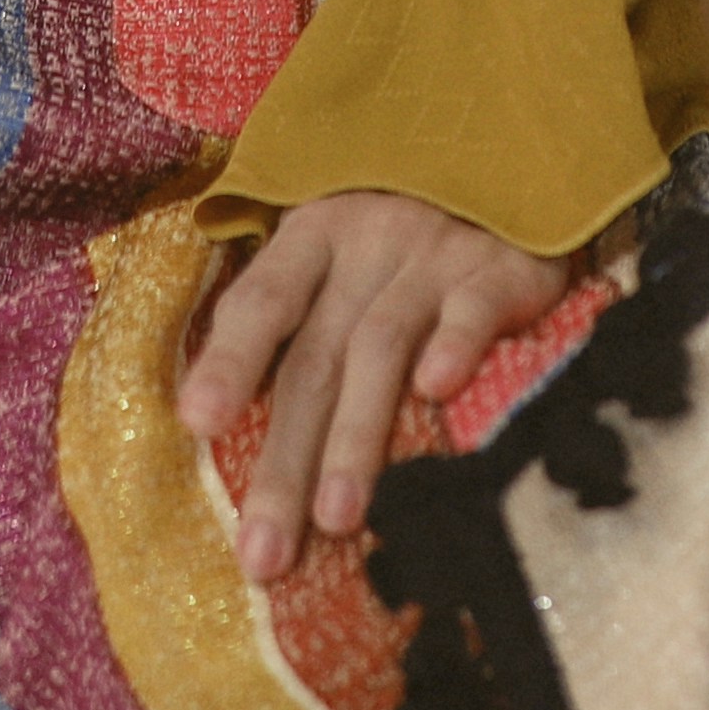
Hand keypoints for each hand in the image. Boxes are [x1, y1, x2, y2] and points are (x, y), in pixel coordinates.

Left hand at [173, 189, 573, 584]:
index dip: (229, 360)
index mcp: (315, 236)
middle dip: (286, 459)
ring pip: (382, 345)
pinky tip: (436, 390)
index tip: (195, 424)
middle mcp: (367, 242)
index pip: (260, 301)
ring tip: (336, 518)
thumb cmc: (408, 231)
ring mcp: (435, 252)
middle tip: (265, 553)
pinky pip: (474, 306)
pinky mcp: (504, 265)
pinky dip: (455, 342)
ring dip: (355, 434)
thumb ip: (299, 321)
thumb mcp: (343, 250)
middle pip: (315, 358)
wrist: (513, 156)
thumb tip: (217, 425)